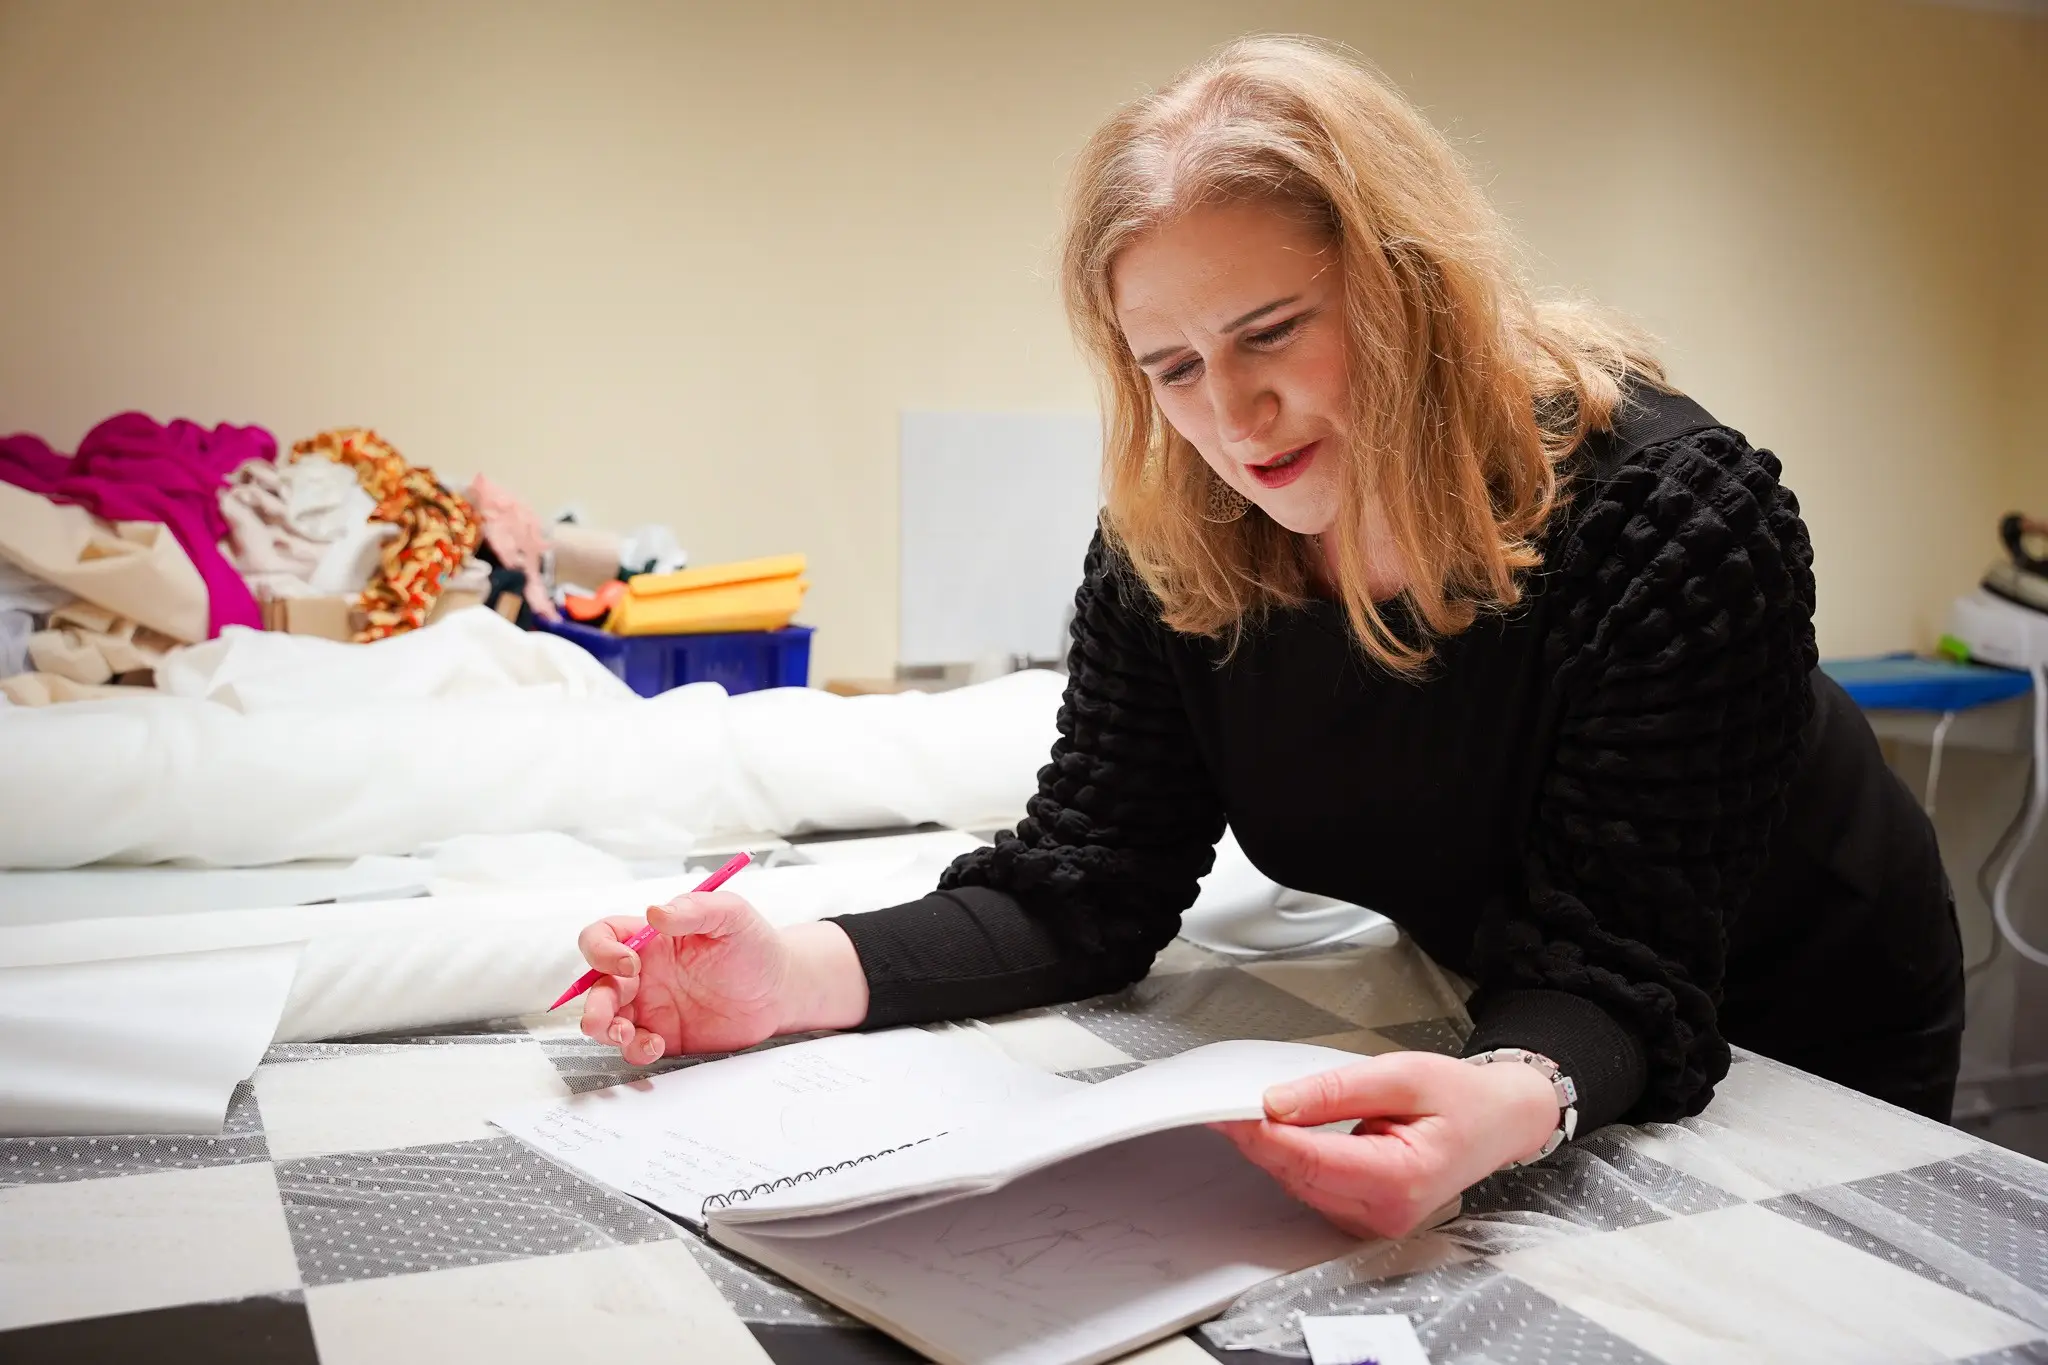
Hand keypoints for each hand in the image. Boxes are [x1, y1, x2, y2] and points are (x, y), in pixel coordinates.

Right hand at [574, 892, 866, 1064]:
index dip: (602, 950)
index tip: (628, 963)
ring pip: (607, 1020)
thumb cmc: (755, 946)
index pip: (604, 938)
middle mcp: (643, 973)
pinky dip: (636, 1049)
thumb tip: (654, 912)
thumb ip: (695, 909)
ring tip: (625, 1034)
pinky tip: (655, 1044)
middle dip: (593, 1003)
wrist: (780, 991)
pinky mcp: (664, 1037)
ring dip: (605, 1030)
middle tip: (605, 1016)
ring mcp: (651, 1007)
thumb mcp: (732, 916)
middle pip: (596, 985)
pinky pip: (635, 1047)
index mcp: (650, 940)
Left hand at [1211, 1050, 1559, 1239]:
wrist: (1498, 1122)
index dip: (1262, 1134)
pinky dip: (1293, 1161)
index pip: (1310, 1161)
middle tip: (1227, 1102)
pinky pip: (1313, 1190)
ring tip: (1252, 1112)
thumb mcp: (1402, 1075)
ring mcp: (1375, 1222)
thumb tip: (1277, 1103)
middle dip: (1260, 1139)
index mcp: (1401, 1179)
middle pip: (1298, 1177)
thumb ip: (1336, 1091)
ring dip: (1273, 1150)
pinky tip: (1285, 1134)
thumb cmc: (1462, 1100)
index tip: (1228, 1109)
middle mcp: (1386, 1213)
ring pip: (1300, 1186)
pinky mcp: (1365, 1217)